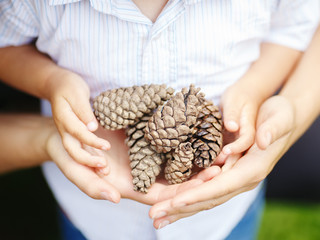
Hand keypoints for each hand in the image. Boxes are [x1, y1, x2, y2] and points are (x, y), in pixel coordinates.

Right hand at [46, 70, 110, 167]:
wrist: (57, 85)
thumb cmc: (68, 87)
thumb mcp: (76, 93)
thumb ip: (84, 111)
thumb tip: (92, 127)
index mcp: (64, 119)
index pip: (78, 133)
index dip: (92, 140)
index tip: (106, 145)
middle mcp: (65, 130)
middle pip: (73, 150)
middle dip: (88, 161)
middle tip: (105, 167)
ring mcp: (68, 135)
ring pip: (76, 153)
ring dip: (90, 163)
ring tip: (105, 170)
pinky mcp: (74, 136)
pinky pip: (81, 150)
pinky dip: (91, 158)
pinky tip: (103, 164)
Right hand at [47, 126, 220, 204]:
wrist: (69, 135)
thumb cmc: (70, 157)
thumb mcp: (76, 172)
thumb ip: (93, 186)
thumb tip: (113, 198)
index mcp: (131, 186)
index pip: (164, 195)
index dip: (186, 192)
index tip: (209, 183)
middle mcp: (142, 173)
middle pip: (176, 180)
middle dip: (199, 176)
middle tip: (223, 166)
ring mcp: (144, 156)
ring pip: (175, 161)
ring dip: (195, 158)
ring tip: (218, 150)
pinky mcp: (144, 139)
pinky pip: (167, 142)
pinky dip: (182, 141)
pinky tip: (197, 133)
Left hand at [149, 95, 294, 228]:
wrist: (280, 117)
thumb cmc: (280, 116)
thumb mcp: (279, 118)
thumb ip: (272, 130)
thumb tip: (263, 141)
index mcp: (253, 169)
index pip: (221, 187)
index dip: (198, 195)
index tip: (175, 202)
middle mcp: (242, 179)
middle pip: (209, 199)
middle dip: (181, 208)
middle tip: (156, 216)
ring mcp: (234, 178)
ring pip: (205, 198)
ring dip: (180, 208)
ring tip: (158, 216)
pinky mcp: (226, 173)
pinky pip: (205, 189)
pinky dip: (187, 197)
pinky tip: (172, 202)